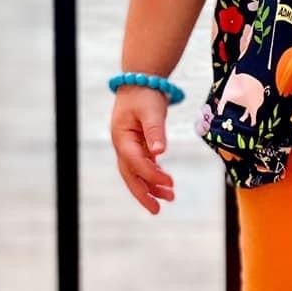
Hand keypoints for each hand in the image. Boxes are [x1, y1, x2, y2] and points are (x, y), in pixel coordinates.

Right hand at [111, 86, 174, 213]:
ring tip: (169, 197)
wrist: (140, 80)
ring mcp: (128, 145)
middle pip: (130, 175)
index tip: (170, 183)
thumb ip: (155, 131)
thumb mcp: (152, 110)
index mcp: (122, 138)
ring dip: (150, 186)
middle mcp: (122, 145)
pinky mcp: (136, 144)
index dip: (152, 175)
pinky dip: (152, 174)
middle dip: (143, 193)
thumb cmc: (145, 94)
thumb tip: (160, 152)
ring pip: (136, 172)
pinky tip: (165, 181)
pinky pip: (142, 165)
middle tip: (157, 210)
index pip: (136, 163)